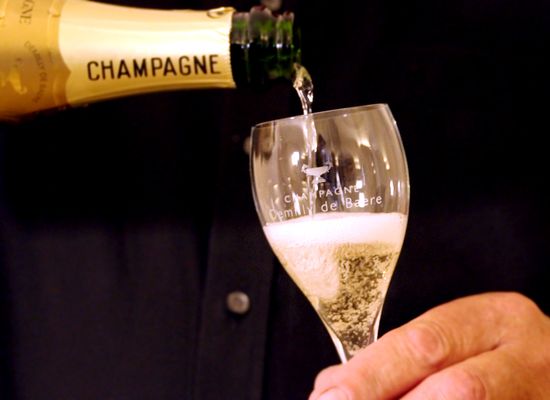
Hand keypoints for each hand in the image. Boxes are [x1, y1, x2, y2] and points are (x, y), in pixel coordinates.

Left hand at [308, 292, 549, 399]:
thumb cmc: (497, 351)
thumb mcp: (459, 337)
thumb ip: (402, 356)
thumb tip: (332, 384)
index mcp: (497, 319)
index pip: (425, 343)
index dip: (372, 373)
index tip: (330, 395)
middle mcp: (529, 358)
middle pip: (456, 389)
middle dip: (384, 399)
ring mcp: (545, 397)